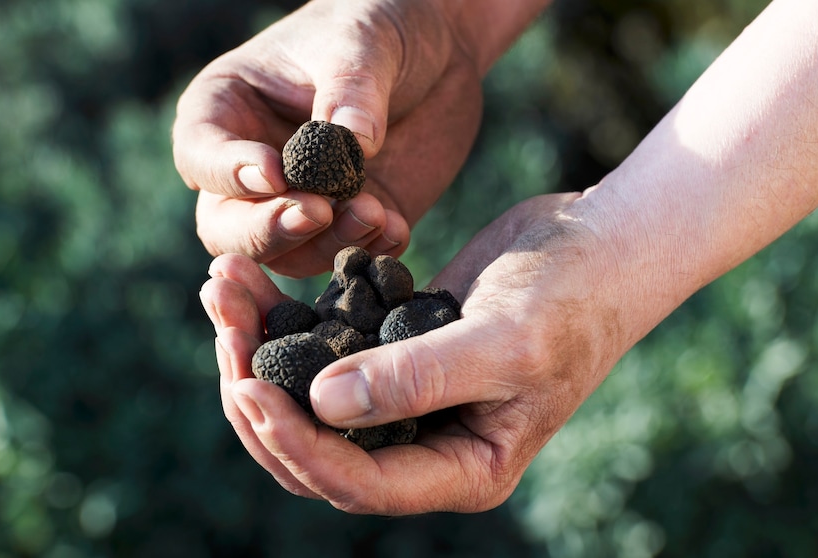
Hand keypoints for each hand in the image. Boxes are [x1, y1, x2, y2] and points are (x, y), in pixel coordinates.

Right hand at [174, 0, 483, 277]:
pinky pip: (345, 255)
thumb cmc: (377, 29)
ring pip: (285, 254)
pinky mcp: (348, 224)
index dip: (228, 172)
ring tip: (373, 212)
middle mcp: (252, 169)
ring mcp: (300, 202)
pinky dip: (369, 249)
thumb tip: (353, 143)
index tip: (275, 173)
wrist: (440, 51)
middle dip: (267, 228)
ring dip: (326, 243)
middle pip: (227, 226)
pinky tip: (394, 225)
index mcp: (226, 113)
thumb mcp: (363, 44)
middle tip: (316, 212)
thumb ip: (351, 91)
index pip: (200, 155)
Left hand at [199, 192, 638, 513]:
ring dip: (257, 348)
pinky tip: (251, 280)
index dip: (296, 443)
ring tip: (219, 286)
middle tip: (222, 326)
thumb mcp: (507, 341)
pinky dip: (283, 319)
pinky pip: (322, 349)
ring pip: (306, 396)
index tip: (247, 385)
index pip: (357, 482)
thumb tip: (322, 404)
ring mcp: (405, 398)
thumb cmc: (573, 299)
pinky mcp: (389, 348)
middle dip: (259, 393)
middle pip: (315, 446)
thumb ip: (419, 378)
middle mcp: (425, 443)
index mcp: (460, 467)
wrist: (598, 244)